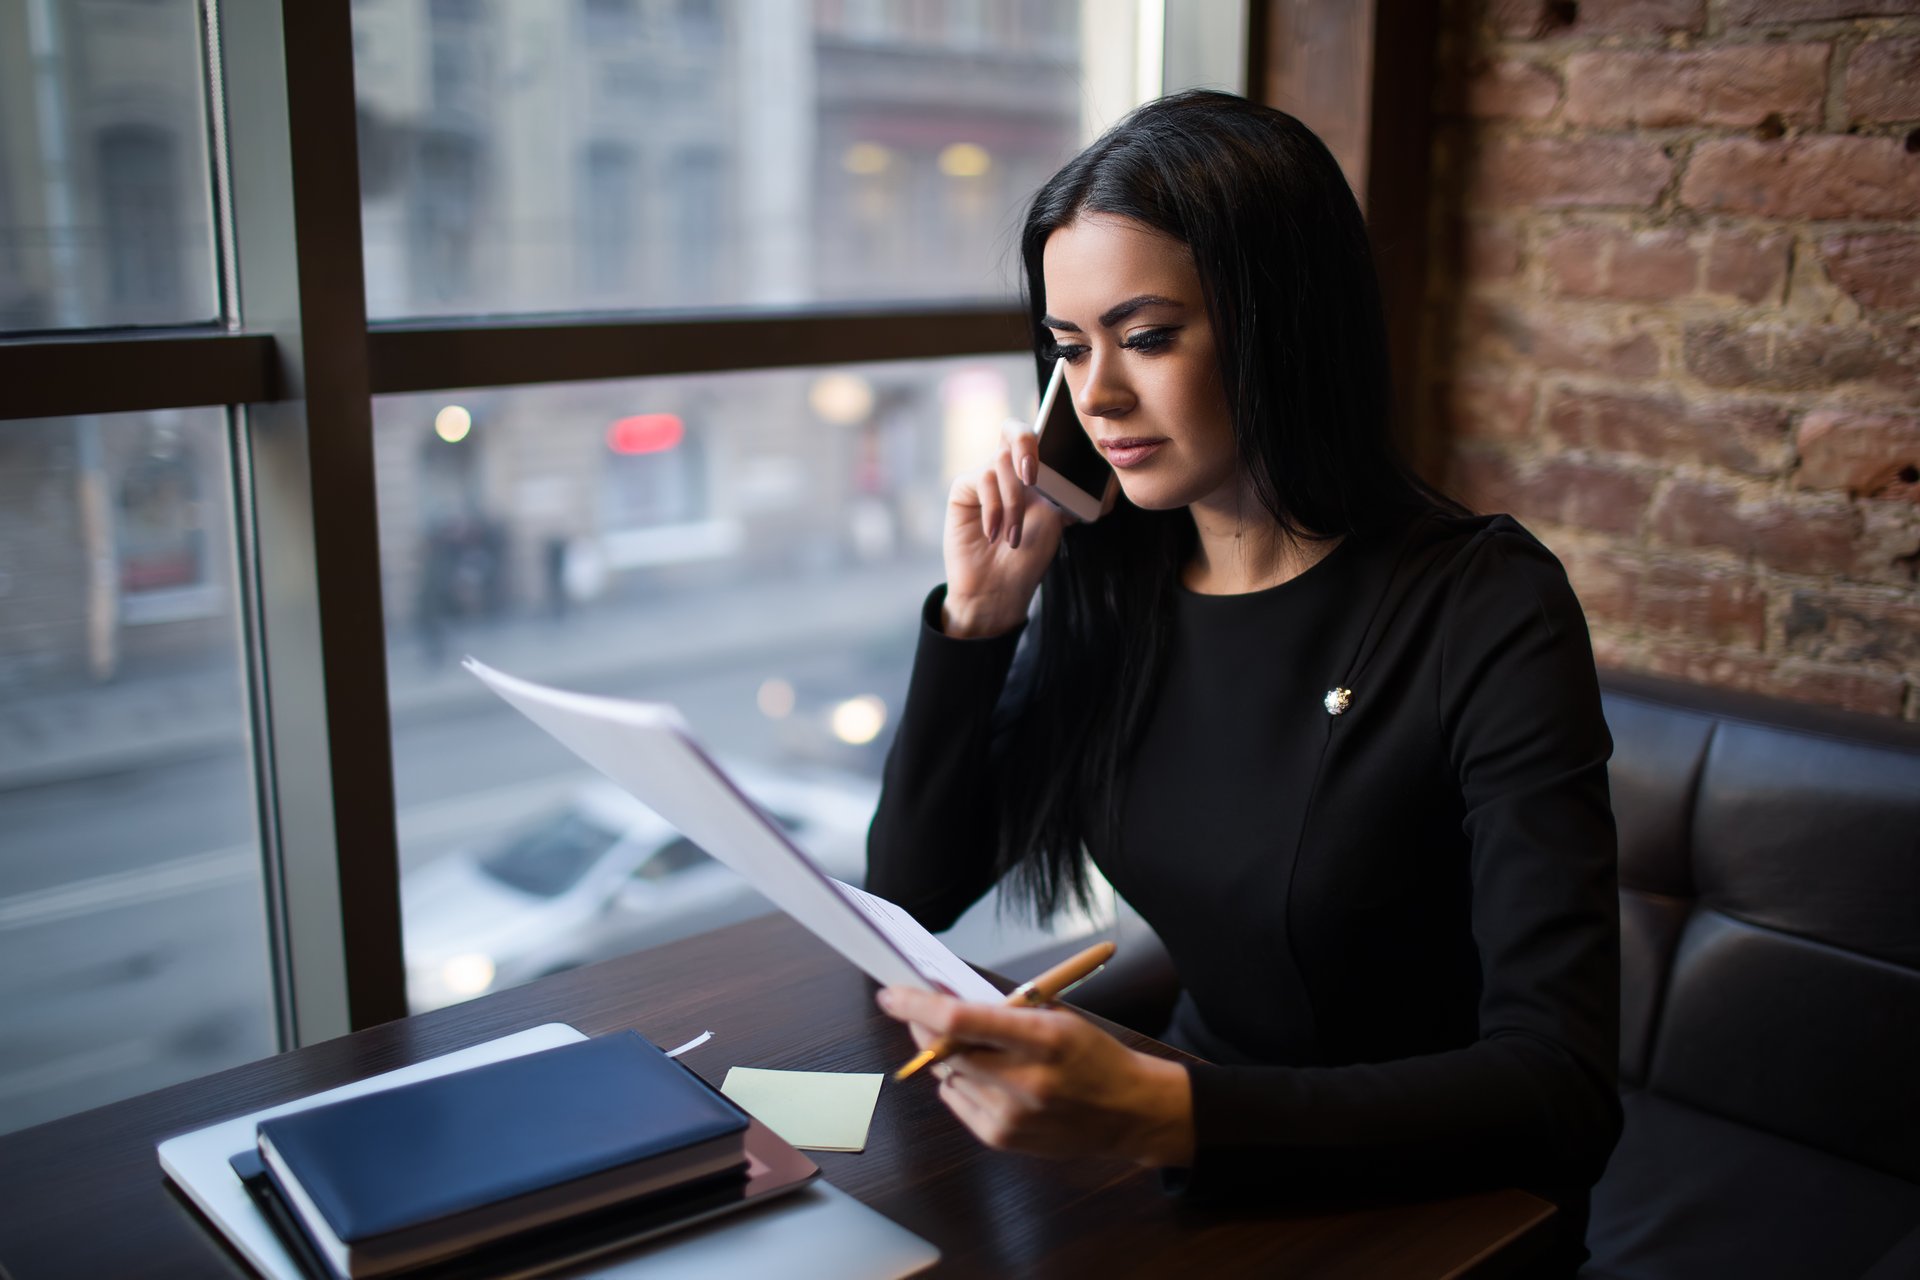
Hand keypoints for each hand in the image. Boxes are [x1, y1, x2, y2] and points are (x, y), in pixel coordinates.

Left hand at [877, 986, 1193, 1166]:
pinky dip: (957, 1082)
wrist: (1127, 1112)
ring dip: (942, 1055)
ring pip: (945, 1075)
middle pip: (943, 1051)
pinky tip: (980, 1074)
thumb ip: (1002, 1011)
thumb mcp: (1056, 1016)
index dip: (917, 1006)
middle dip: (922, 1027)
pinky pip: (956, 1101)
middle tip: (916, 1010)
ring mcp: (1011, 1116)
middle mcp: (1024, 1081)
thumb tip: (942, 1000)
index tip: (891, 994)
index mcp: (1042, 1040)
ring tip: (962, 1043)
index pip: (959, 1022)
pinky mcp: (1003, 1139)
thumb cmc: (1091, 1055)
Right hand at [941, 422, 1065, 638]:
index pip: (1039, 436)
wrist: (998, 589)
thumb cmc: (1028, 555)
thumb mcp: (1053, 515)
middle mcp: (1008, 471)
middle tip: (1032, 476)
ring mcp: (985, 479)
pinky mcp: (963, 489)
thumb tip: (1061, 460)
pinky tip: (994, 534)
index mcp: (1034, 474)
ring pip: (1001, 463)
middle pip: (1012, 429)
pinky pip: (982, 479)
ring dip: (1013, 503)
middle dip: (1026, 444)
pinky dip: (994, 508)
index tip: (1054, 469)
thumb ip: (1054, 482)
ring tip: (1013, 536)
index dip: (1048, 438)